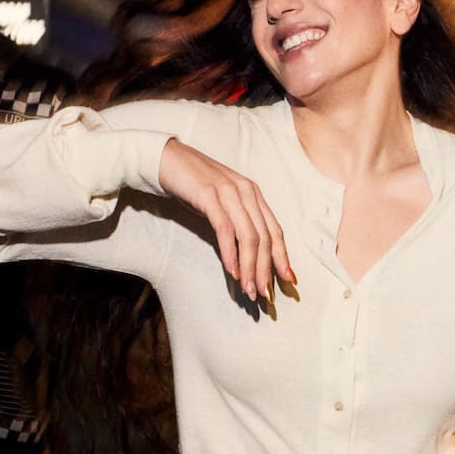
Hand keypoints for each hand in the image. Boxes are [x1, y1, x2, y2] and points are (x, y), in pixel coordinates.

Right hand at [158, 139, 295, 300]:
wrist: (165, 159)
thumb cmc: (193, 185)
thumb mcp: (221, 204)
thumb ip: (236, 223)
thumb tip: (245, 256)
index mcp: (253, 194)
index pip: (275, 230)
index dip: (283, 257)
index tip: (288, 280)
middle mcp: (246, 192)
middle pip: (265, 238)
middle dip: (267, 269)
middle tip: (265, 294)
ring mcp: (229, 193)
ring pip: (249, 236)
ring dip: (251, 267)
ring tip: (249, 289)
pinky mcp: (209, 196)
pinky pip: (226, 230)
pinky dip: (230, 253)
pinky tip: (232, 270)